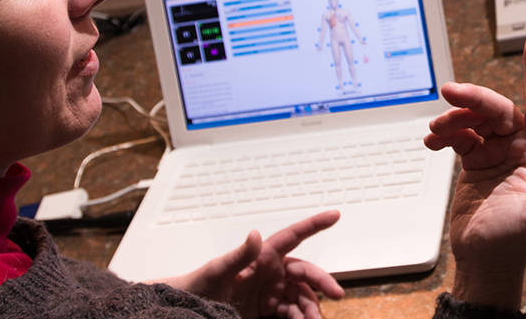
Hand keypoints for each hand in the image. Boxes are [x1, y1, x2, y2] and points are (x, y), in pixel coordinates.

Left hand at [161, 210, 345, 318]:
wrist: (189, 309)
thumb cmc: (199, 286)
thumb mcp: (218, 271)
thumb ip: (239, 254)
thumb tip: (254, 235)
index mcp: (262, 256)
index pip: (293, 236)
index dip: (314, 224)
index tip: (334, 216)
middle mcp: (271, 271)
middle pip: (306, 272)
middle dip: (323, 282)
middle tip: (337, 294)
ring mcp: (271, 290)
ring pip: (302, 295)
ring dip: (311, 307)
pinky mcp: (268, 307)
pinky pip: (293, 310)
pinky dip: (301, 317)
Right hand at [424, 33, 525, 308]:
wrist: (482, 261)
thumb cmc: (515, 242)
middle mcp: (520, 147)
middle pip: (498, 107)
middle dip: (475, 98)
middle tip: (451, 94)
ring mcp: (496, 152)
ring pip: (476, 118)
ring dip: (455, 117)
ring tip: (438, 130)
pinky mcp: (474, 161)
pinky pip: (459, 134)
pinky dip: (445, 132)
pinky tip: (432, 141)